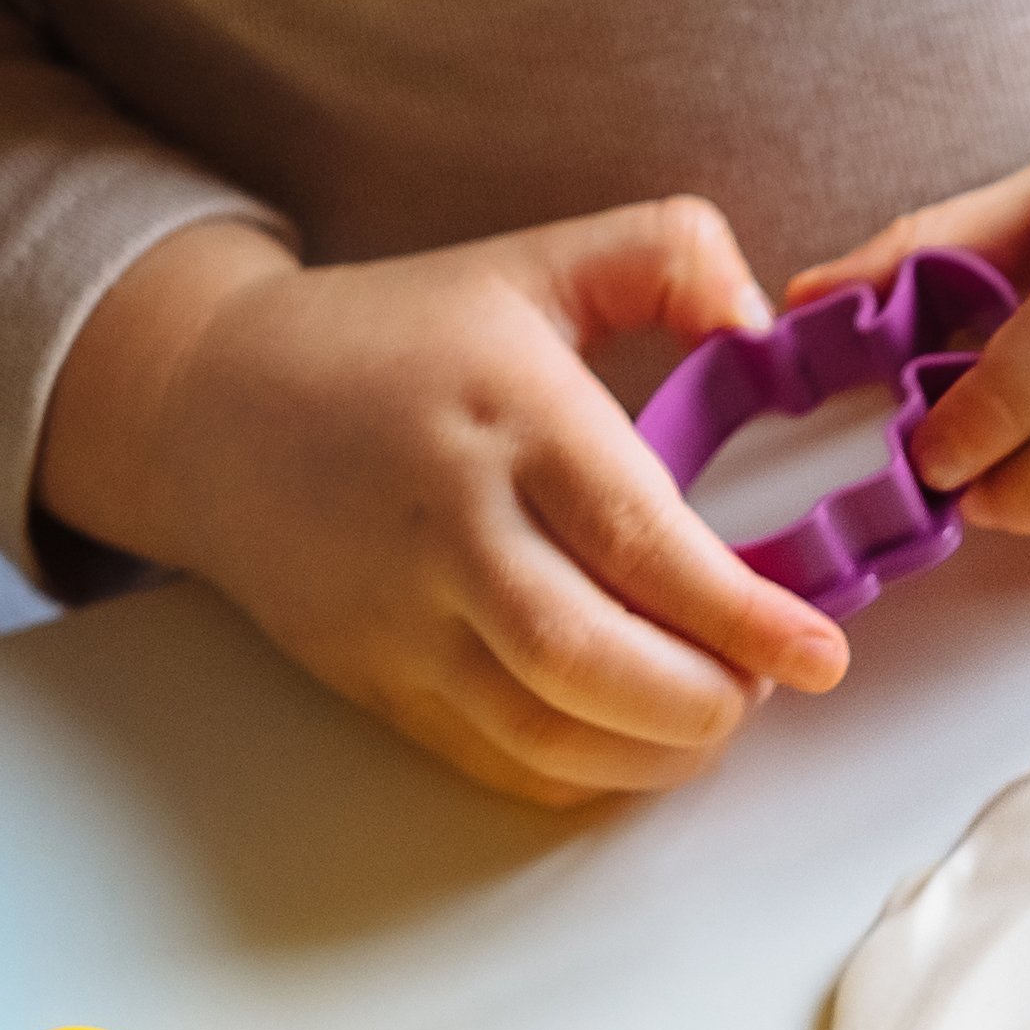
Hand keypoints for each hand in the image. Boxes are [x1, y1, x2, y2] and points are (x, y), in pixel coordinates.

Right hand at [35, 202, 848, 808]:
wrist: (209, 408)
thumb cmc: (394, 340)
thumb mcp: (532, 263)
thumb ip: (664, 255)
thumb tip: (763, 321)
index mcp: (508, 418)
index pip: (639, 540)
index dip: (741, 615)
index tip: (820, 651)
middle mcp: (452, 528)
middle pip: (591, 660)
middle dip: (705, 701)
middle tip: (765, 685)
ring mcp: (406, 619)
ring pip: (547, 732)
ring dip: (655, 752)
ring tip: (710, 712)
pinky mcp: (380, 683)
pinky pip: (500, 762)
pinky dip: (586, 774)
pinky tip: (632, 740)